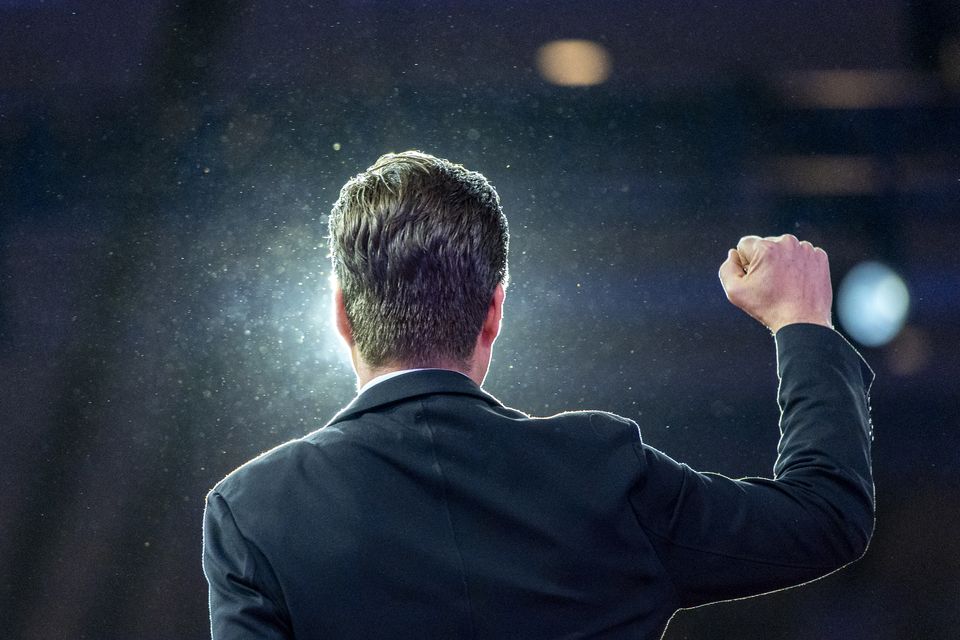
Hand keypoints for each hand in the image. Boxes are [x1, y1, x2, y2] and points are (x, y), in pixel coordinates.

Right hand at [718, 234, 832, 333]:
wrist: (803, 322)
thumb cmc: (768, 307)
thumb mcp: (735, 291)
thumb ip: (727, 268)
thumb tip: (733, 254)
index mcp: (765, 247)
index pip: (745, 245)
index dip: (744, 263)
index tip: (754, 278)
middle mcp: (787, 242)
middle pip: (766, 245)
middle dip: (764, 260)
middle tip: (770, 284)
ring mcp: (806, 249)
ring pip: (784, 250)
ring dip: (781, 262)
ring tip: (785, 284)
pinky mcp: (820, 257)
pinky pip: (802, 255)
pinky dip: (798, 266)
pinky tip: (797, 282)